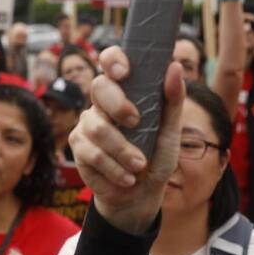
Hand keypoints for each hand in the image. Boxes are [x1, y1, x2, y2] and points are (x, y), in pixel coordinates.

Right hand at [69, 47, 185, 234]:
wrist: (141, 194)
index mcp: (125, 91)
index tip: (125, 73)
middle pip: (99, 87)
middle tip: (136, 123)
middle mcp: (102, 103)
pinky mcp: (78, 146)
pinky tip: (126, 177)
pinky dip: (114, 169)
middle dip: (118, 106)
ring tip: (139, 165)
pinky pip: (93, 153)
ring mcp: (87, 123)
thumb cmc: (156, 157)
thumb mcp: (171, 131)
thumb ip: (172, 101)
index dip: (113, 60)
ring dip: (123, 150)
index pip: (110, 60)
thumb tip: (175, 67)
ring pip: (98, 127)